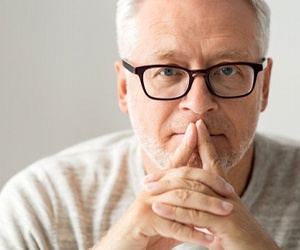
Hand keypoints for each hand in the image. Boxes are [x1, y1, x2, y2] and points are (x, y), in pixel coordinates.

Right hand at [94, 122, 233, 249]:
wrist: (121, 247)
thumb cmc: (147, 231)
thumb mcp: (166, 213)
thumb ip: (181, 205)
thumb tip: (202, 202)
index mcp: (158, 185)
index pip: (175, 162)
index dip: (186, 144)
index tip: (197, 128)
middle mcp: (152, 189)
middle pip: (183, 178)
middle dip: (208, 181)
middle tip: (230, 190)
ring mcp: (147, 203)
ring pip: (181, 199)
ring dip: (206, 206)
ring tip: (226, 212)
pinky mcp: (144, 220)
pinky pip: (173, 225)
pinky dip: (192, 233)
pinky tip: (209, 239)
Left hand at [144, 120, 280, 249]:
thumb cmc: (240, 237)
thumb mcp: (222, 216)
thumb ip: (208, 205)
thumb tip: (195, 199)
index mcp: (224, 191)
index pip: (213, 160)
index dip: (205, 141)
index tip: (196, 125)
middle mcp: (224, 194)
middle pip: (196, 172)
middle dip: (173, 166)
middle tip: (149, 173)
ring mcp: (224, 206)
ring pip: (190, 191)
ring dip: (165, 188)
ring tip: (146, 187)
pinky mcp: (224, 222)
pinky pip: (194, 214)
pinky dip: (173, 211)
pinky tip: (156, 208)